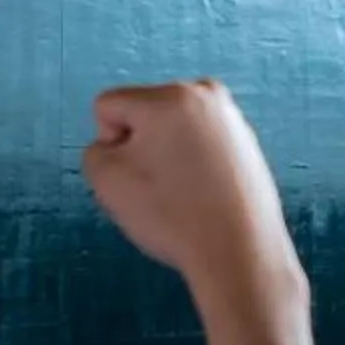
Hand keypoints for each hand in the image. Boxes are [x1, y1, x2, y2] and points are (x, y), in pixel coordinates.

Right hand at [83, 80, 307, 320]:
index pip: (109, 107)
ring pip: (172, 133)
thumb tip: (119, 145)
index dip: (108, 144)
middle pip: (144, 116)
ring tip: (183, 194)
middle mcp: (206, 94)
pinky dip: (194, 167)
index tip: (134, 175)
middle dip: (141, 146)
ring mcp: (232, 119)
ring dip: (167, 157)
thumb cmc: (171, 213)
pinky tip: (204, 197)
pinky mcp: (248, 145)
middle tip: (159, 187)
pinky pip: (200, 148)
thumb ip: (96, 151)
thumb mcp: (106, 180)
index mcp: (171, 95)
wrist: (239, 250)